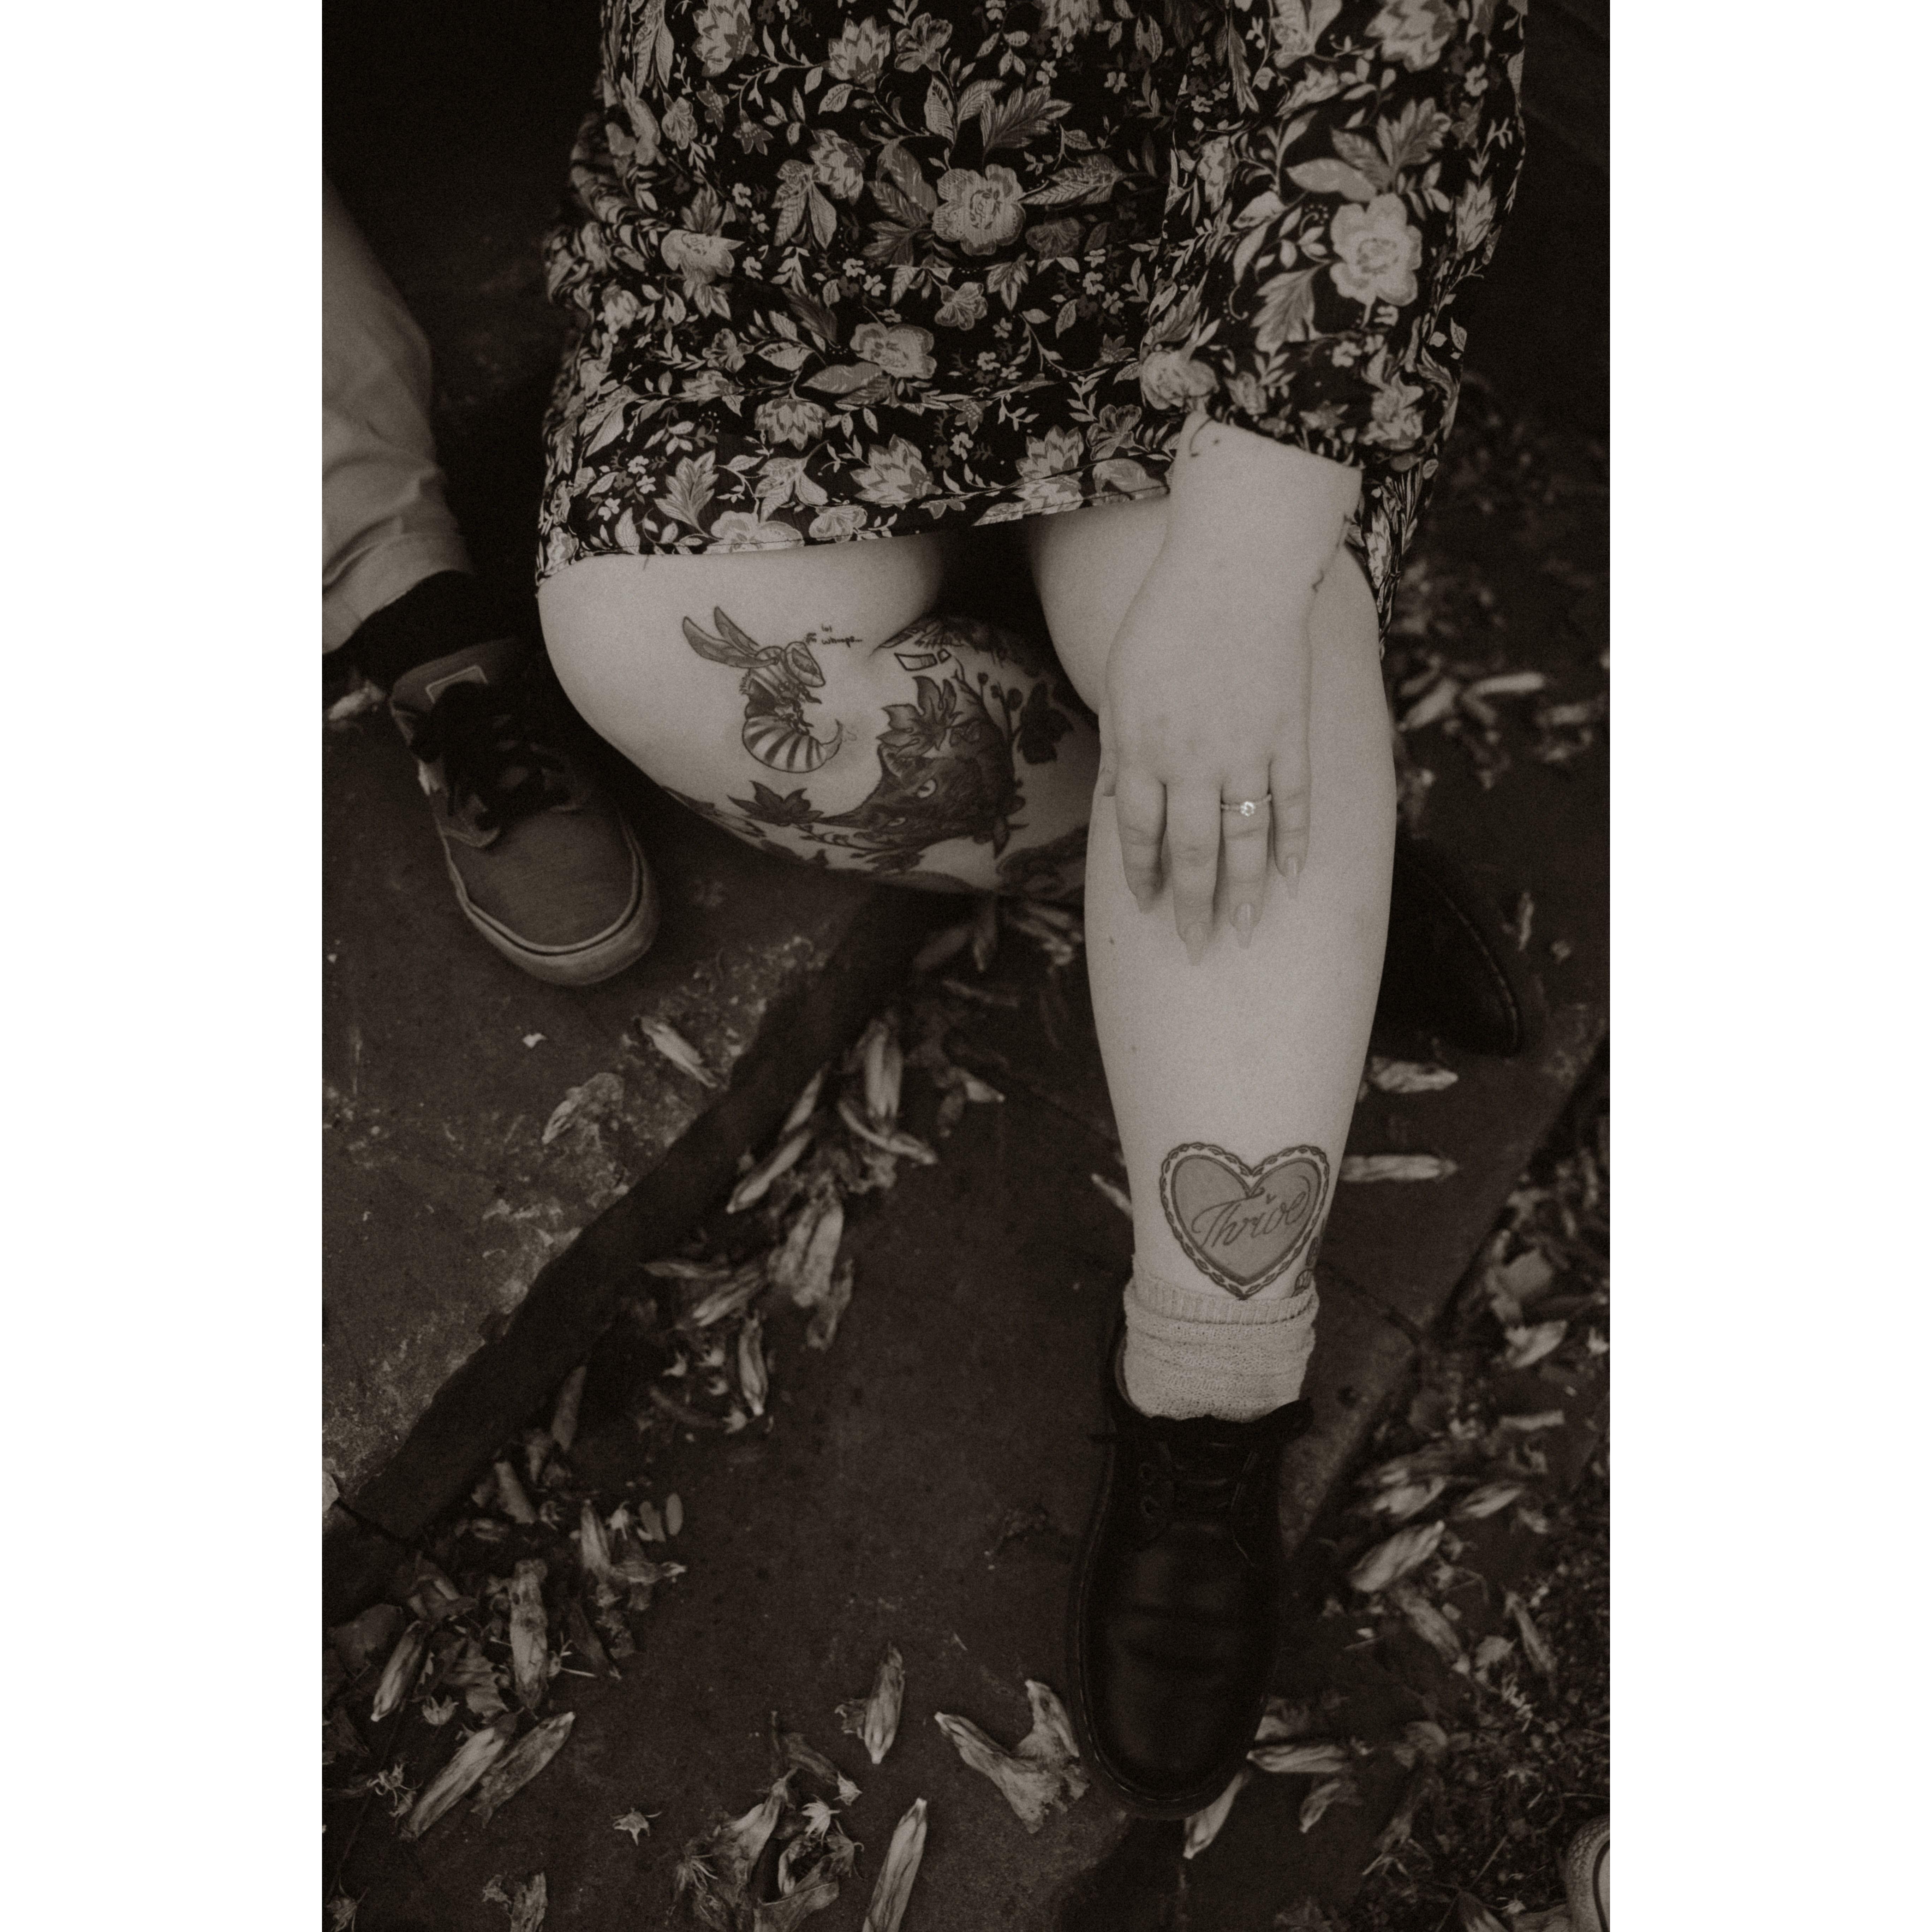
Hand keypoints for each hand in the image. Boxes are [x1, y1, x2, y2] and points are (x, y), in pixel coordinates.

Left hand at [1096, 417, 1358, 959]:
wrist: (1232, 570)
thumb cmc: (1167, 619)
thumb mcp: (1121, 683)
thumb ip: (1121, 749)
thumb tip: (1114, 803)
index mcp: (1145, 748)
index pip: (1140, 833)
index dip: (1142, 875)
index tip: (1144, 907)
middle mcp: (1194, 762)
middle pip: (1192, 852)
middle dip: (1192, 906)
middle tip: (1195, 949)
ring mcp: (1247, 752)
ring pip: (1246, 841)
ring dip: (1246, 894)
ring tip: (1246, 934)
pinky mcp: (1290, 735)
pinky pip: (1294, 804)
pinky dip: (1295, 843)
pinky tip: (1296, 879)